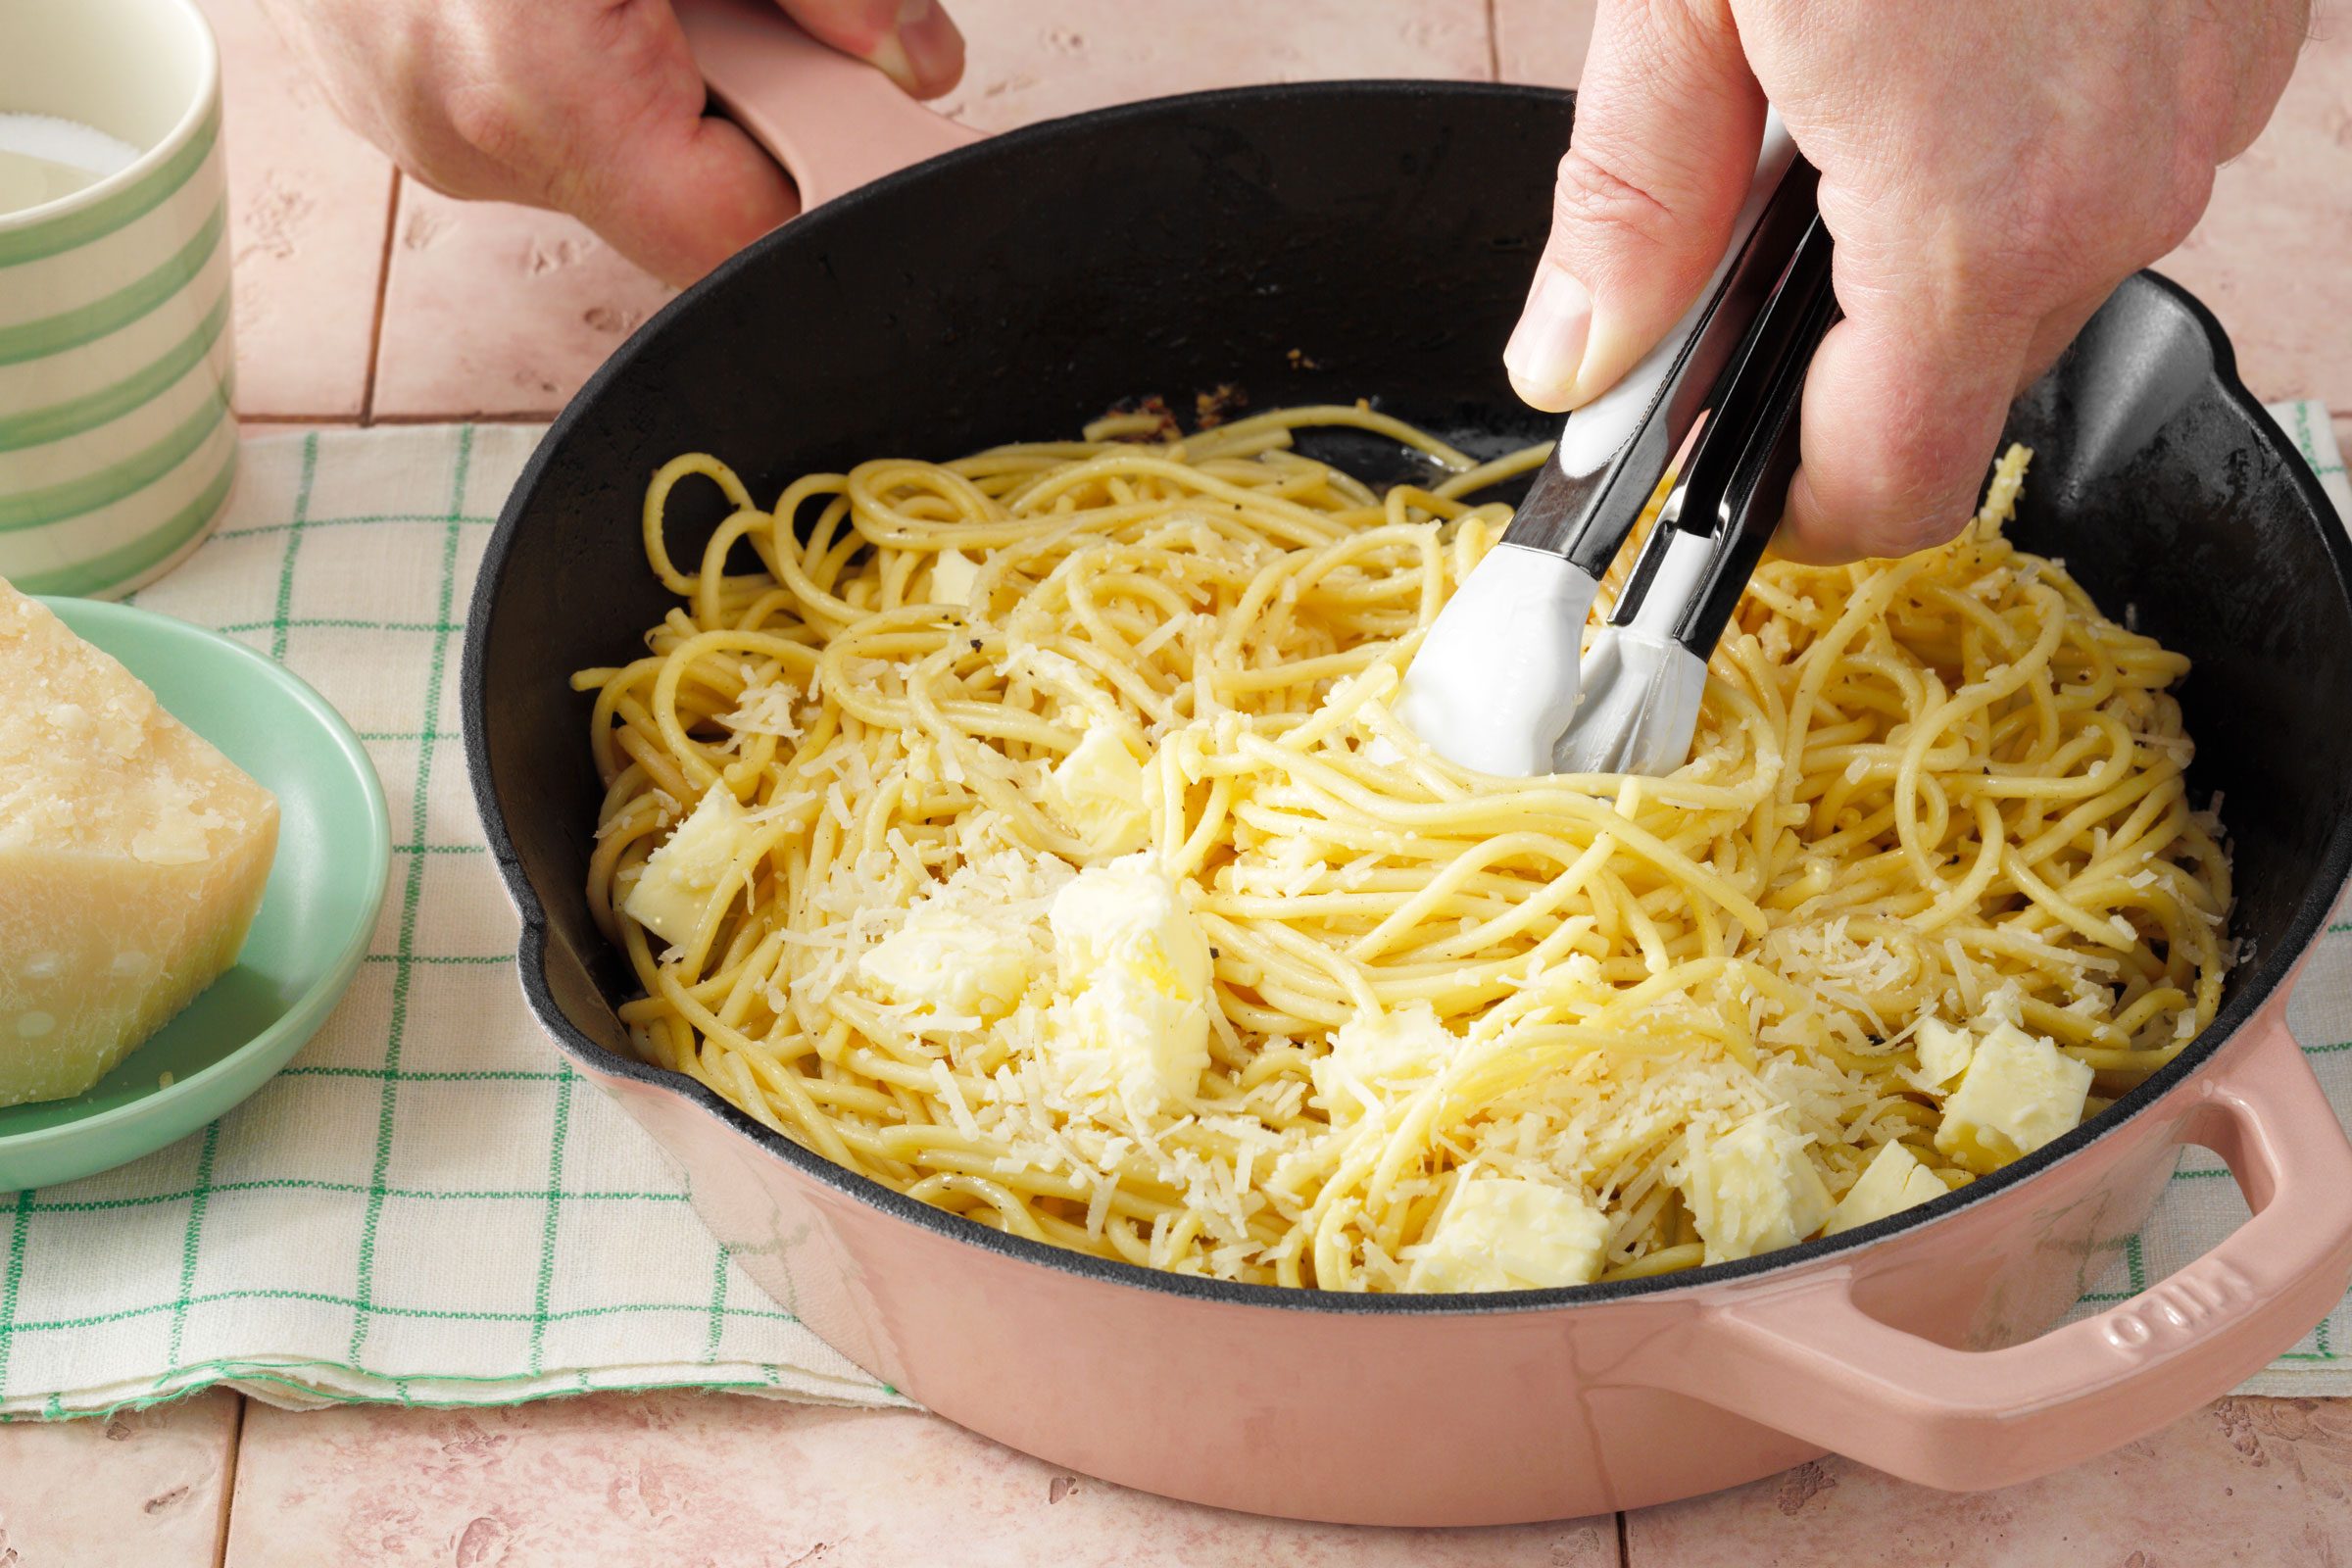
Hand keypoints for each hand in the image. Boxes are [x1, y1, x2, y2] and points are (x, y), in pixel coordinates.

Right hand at [257, 0, 963, 286]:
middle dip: (748, 111)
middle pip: (685, 199)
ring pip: (612, 162)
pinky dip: (588, 66)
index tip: (878, 141)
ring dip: (662, 86)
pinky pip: (535, 121)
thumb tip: (916, 67)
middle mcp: (463, 136)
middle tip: (746, 17)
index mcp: (538, 85)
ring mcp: (411, 132)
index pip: (744, 235)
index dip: (829, 184)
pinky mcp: (389, 107)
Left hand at [1503, 0, 2306, 561]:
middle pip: (1956, 390)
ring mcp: (2204, 108)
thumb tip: (1578, 356)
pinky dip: (2017, 148)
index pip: (1887, 483)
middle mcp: (2119, 190)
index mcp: (1970, 218)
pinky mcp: (2241, 30)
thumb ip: (1631, 204)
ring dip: (1920, 249)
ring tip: (1834, 112)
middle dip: (1829, 364)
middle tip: (1727, 265)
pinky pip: (2113, 159)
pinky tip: (1946, 49)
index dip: (1780, 504)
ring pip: (2038, 276)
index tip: (1706, 464)